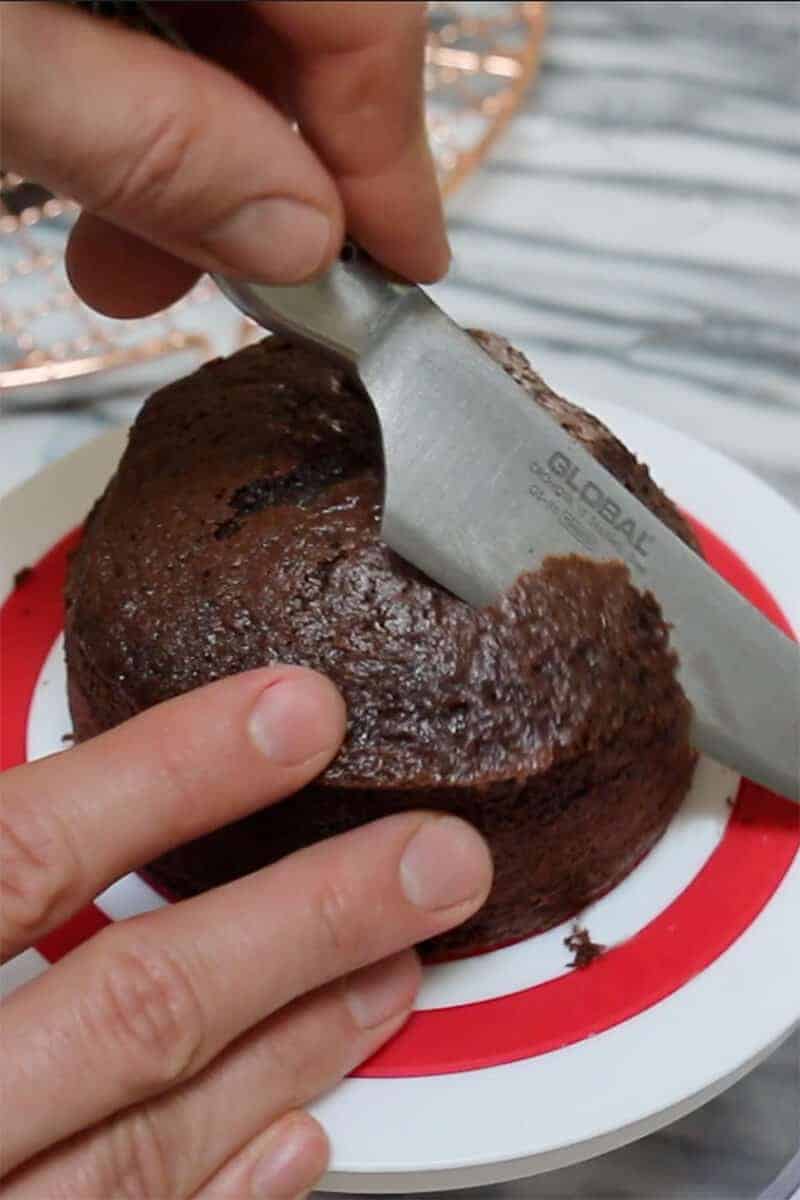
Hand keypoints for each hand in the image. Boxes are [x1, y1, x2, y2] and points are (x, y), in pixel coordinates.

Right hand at [0, 667, 491, 1196]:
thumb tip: (64, 772)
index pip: (31, 849)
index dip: (167, 774)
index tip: (296, 714)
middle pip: (134, 1004)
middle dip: (305, 920)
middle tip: (432, 861)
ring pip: (153, 1142)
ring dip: (295, 1045)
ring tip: (398, 971)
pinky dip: (228, 1189)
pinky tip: (297, 1133)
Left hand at [1, 1, 449, 316]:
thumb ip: (142, 143)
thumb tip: (297, 237)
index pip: (361, 3)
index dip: (393, 147)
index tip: (408, 265)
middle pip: (307, 15)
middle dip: (275, 169)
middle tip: (242, 290)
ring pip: (229, 17)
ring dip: (195, 147)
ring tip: (126, 259)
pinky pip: (158, 3)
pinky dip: (138, 92)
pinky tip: (92, 160)